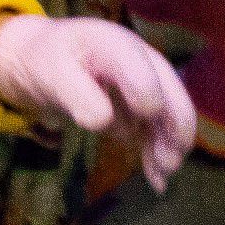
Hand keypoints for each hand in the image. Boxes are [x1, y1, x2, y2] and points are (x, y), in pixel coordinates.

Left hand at [0, 13, 196, 190]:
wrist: (51, 57)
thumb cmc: (51, 60)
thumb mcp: (52, 71)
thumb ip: (76, 93)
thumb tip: (103, 121)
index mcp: (117, 45)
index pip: (141, 70)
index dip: (147, 93)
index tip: (144, 114)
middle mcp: (142, 62)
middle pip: (171, 95)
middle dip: (173, 128)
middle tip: (165, 162)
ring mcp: (148, 84)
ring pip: (171, 117)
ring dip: (170, 146)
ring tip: (159, 177)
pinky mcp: (145, 106)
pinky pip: (159, 132)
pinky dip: (158, 154)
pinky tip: (156, 179)